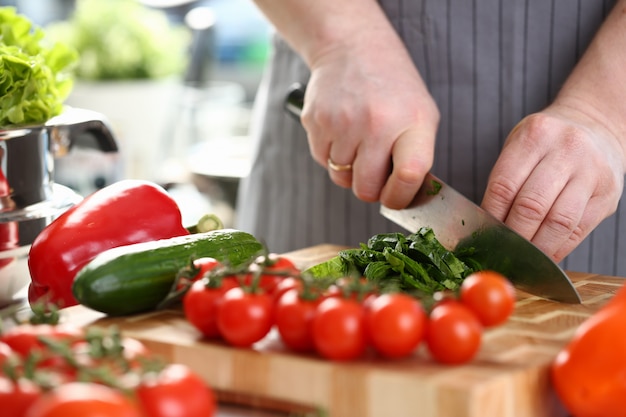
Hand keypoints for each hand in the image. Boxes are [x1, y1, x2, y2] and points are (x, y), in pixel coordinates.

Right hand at [300, 26, 439, 208]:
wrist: (352, 48)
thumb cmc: (393, 88)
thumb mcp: (420, 115)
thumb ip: (416, 156)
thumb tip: (405, 198)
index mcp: (411, 122)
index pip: (407, 176)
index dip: (400, 197)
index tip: (396, 197)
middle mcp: (376, 123)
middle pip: (366, 189)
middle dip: (370, 188)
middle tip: (374, 172)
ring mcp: (342, 123)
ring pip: (340, 178)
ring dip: (349, 170)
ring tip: (358, 142)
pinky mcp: (315, 121)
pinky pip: (322, 160)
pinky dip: (332, 154)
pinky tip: (342, 131)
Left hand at [482, 103, 625, 261]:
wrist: (596, 127)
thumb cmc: (547, 143)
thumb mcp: (521, 145)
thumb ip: (506, 180)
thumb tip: (487, 227)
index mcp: (535, 135)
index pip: (504, 186)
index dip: (491, 217)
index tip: (484, 235)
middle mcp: (566, 150)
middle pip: (531, 206)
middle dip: (513, 236)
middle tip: (501, 251)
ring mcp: (591, 172)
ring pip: (558, 222)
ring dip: (537, 247)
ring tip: (522, 257)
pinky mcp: (607, 193)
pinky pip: (579, 230)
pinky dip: (559, 248)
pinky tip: (545, 255)